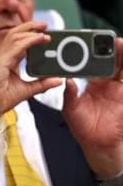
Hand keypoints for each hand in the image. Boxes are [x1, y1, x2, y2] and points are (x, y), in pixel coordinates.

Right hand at [0, 21, 62, 113]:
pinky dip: (29, 40)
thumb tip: (57, 80)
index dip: (29, 36)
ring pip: (14, 36)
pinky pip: (16, 45)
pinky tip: (40, 39)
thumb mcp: (27, 90)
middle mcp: (0, 56)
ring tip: (45, 30)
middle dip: (30, 27)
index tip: (44, 35)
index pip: (17, 42)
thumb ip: (41, 84)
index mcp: (4, 61)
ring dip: (31, 30)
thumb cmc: (0, 100)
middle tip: (45, 26)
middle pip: (14, 34)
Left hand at [62, 37, 122, 179]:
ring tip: (120, 44)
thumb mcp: (71, 110)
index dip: (89, 55)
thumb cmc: (83, 128)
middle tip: (107, 40)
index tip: (86, 44)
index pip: (91, 65)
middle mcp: (105, 84)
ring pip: (122, 68)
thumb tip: (68, 81)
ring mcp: (117, 89)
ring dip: (122, 56)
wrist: (97, 145)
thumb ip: (69, 95)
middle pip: (110, 62)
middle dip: (109, 50)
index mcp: (90, 85)